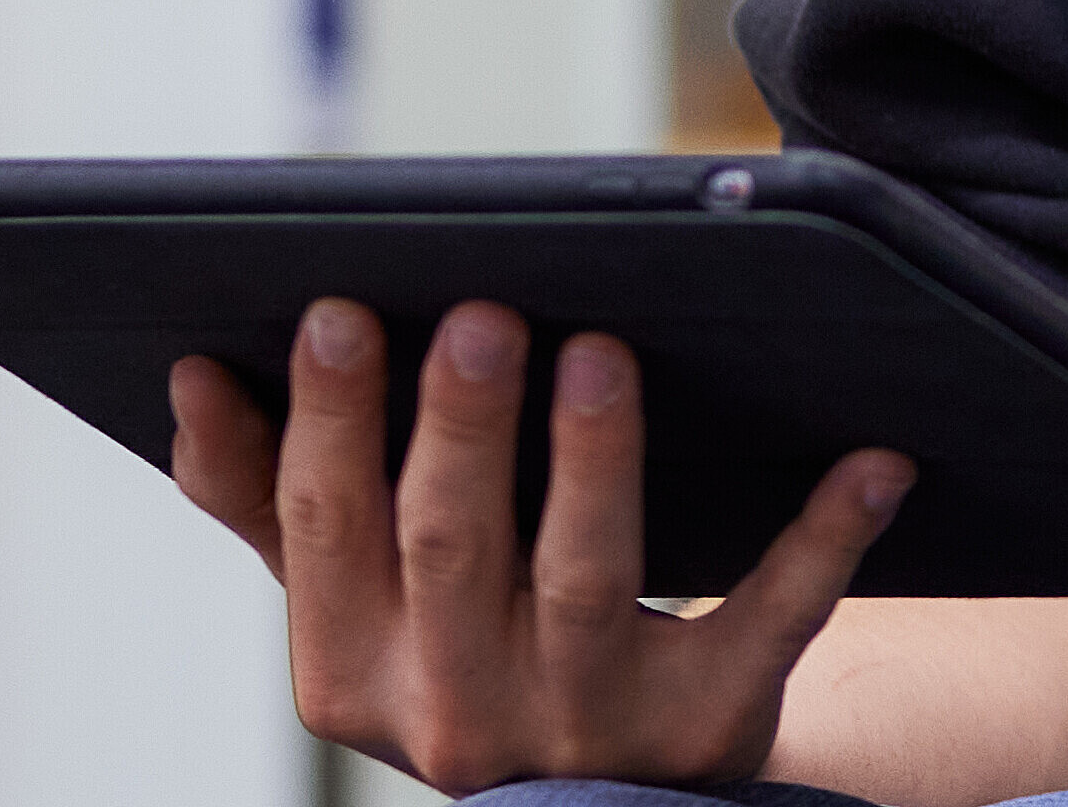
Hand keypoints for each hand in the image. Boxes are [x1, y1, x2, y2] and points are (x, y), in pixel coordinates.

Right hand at [172, 298, 913, 794]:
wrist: (613, 803)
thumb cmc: (469, 655)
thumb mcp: (356, 609)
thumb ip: (267, 506)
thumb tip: (192, 379)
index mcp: (349, 672)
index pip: (325, 529)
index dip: (327, 423)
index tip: (338, 310)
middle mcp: (457, 713)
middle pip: (450, 547)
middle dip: (460, 427)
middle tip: (484, 312)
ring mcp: (588, 728)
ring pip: (588, 579)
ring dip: (597, 462)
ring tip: (604, 351)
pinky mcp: (710, 730)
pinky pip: (771, 622)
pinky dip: (826, 539)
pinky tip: (875, 460)